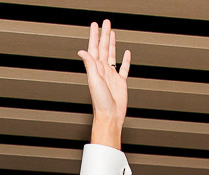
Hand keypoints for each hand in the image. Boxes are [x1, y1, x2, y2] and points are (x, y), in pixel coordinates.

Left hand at [78, 19, 129, 147]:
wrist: (110, 116)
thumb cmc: (100, 102)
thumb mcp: (94, 81)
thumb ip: (90, 65)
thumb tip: (81, 51)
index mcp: (96, 69)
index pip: (94, 48)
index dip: (94, 36)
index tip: (95, 25)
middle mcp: (103, 71)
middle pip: (103, 48)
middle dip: (104, 35)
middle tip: (105, 22)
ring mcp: (112, 76)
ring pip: (112, 55)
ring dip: (112, 44)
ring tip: (112, 33)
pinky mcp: (120, 82)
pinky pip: (123, 68)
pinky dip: (125, 60)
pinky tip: (126, 53)